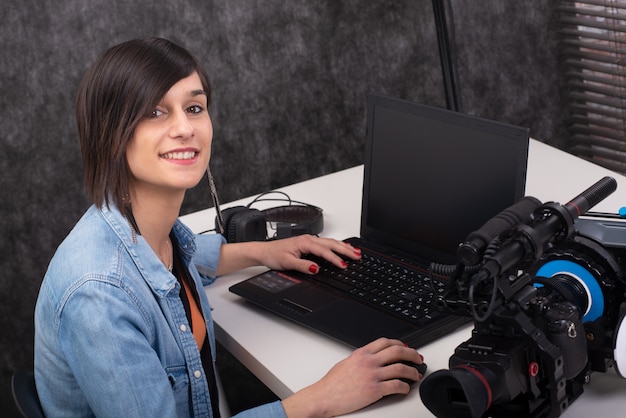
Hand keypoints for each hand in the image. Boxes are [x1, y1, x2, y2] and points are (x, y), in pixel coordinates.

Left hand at [217, 234, 360, 275]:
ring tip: (355, 252)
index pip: (324, 251)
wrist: (264, 251)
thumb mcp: (287, 262)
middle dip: (345, 250)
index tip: (344, 265)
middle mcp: (308, 239)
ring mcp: (309, 240)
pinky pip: (326, 243)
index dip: (335, 259)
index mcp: (305, 242)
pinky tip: (341, 248)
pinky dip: (336, 245)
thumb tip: (316, 268)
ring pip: (330, 243)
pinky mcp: (308, 243)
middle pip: (331, 244)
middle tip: (357, 256)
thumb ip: (303, 265)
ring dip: (343, 247)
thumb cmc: (274, 255)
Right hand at [282, 338, 424, 416]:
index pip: (385, 342)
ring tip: (416, 375)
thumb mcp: (346, 363)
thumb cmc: (332, 383)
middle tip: (418, 358)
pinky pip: (396, 386)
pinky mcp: (374, 390)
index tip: (406, 347)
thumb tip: (372, 359)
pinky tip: (406, 389)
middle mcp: (368, 362)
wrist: (324, 396)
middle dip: (412, 354)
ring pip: (400, 368)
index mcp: (361, 353)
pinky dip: (405, 387)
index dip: (399, 343)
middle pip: (397, 351)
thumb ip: (360, 359)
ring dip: (412, 371)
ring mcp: (372, 375)